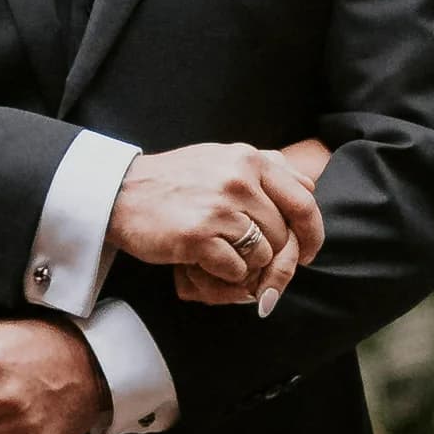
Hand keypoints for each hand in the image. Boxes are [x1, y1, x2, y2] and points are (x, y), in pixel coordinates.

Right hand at [114, 138, 325, 312]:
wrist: (121, 192)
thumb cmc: (175, 180)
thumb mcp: (222, 159)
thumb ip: (266, 168)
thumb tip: (309, 184)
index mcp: (249, 159)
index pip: (303, 200)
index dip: (312, 233)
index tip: (308, 252)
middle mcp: (239, 180)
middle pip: (283, 234)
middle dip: (275, 257)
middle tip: (257, 266)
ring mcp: (219, 208)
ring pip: (262, 255)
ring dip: (248, 266)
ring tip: (224, 258)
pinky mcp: (198, 236)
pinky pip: (236, 269)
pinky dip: (227, 275)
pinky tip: (208, 264)